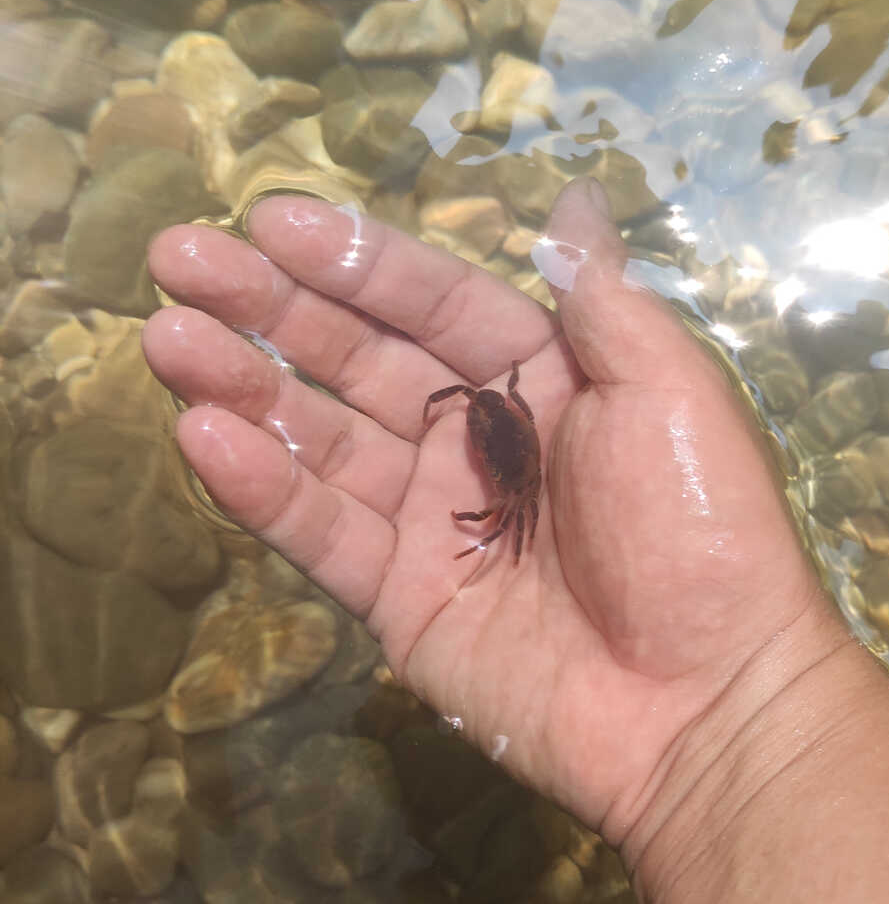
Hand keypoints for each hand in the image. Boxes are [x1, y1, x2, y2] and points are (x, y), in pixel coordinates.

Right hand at [143, 179, 842, 850]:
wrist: (705, 703)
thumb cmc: (699, 532)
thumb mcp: (669, 394)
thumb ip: (602, 301)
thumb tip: (575, 200)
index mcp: (543, 380)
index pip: (434, 303)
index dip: (357, 262)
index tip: (270, 220)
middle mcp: (479, 439)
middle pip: (361, 359)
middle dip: (272, 307)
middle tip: (179, 259)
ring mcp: (434, 520)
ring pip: (324, 439)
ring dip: (246, 386)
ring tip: (168, 338)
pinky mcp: (401, 599)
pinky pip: (323, 531)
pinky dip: (264, 486)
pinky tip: (204, 435)